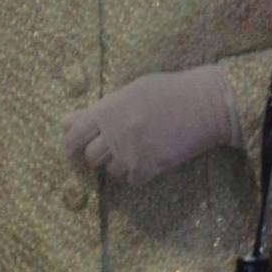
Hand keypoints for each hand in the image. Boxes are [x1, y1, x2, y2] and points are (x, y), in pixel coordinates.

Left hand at [62, 65, 237, 184]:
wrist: (204, 103)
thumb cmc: (169, 91)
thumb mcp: (131, 91)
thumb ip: (99, 109)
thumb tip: (66, 122)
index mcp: (108, 108)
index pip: (74, 135)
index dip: (69, 147)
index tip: (71, 154)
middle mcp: (115, 131)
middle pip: (91, 157)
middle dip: (97, 156)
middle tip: (109, 151)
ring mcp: (132, 151)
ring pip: (111, 170)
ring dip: (118, 164)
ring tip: (134, 150)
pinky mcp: (150, 166)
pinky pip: (131, 180)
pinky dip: (136, 174)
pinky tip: (148, 159)